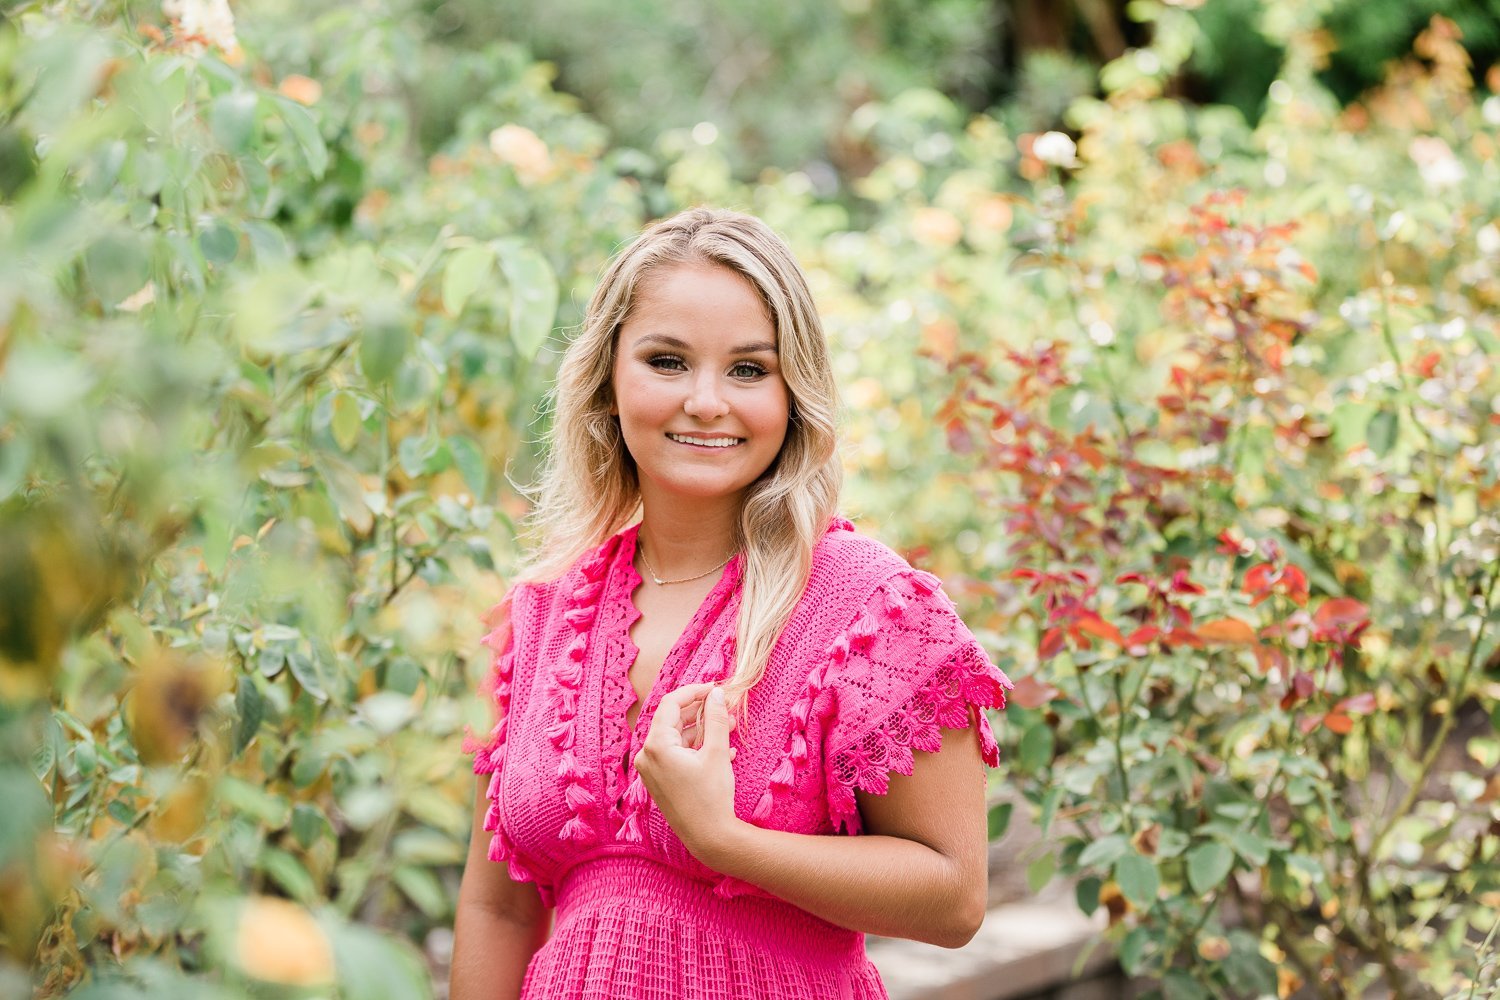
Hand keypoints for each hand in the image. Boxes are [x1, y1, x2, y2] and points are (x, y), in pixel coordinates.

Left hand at [633, 683, 739, 862]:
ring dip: (702, 730)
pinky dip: (695, 748)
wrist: (708, 837)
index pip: (671, 703)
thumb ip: (716, 719)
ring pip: (676, 738)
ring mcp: (651, 769)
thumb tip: (717, 694)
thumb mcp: (717, 753)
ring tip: (729, 728)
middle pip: (673, 720)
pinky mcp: (658, 780)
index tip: (715, 689)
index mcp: (656, 745)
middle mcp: (647, 755)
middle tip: (725, 708)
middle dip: (701, 712)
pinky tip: (723, 750)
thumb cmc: (712, 796)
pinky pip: (675, 754)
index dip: (694, 691)